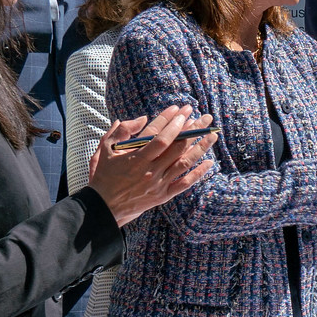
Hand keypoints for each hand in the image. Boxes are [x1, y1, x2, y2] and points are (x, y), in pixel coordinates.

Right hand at [87, 104, 216, 227]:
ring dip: (200, 148)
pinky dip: (198, 173)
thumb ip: (121, 132)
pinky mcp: (163, 195)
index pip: (158, 135)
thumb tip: (142, 118)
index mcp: (135, 157)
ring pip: (184, 162)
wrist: (104, 206)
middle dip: (192, 129)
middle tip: (204, 116)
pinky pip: (185, 183)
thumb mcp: (105, 150)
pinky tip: (209, 162)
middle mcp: (150, 170)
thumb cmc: (105, 175)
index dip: (170, 121)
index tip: (180, 109)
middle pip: (176, 146)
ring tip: (213, 134)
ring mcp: (158, 183)